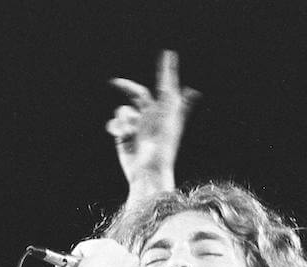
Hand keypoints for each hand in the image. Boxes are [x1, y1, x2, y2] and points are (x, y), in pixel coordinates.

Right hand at [107, 50, 199, 199]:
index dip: (167, 69)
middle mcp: (151, 118)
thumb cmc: (163, 148)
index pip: (164, 85)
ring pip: (124, 111)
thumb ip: (174, 103)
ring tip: (129, 132)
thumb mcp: (170, 122)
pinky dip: (117, 128)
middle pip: (137, 94)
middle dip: (126, 87)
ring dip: (124, 120)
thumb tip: (192, 88)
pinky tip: (122, 137)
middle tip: (114, 83)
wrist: (148, 172)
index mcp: (165, 112)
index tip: (169, 54)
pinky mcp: (123, 137)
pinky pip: (115, 124)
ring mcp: (136, 127)